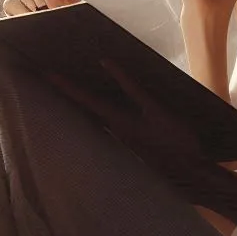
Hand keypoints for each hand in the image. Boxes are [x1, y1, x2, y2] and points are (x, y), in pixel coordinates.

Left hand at [49, 60, 214, 192]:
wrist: (188, 172)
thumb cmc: (175, 140)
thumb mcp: (155, 109)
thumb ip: (131, 87)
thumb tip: (107, 63)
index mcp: (117, 122)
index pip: (85, 100)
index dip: (67, 87)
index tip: (48, 75)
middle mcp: (112, 132)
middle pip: (83, 111)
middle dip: (68, 95)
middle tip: (52, 79)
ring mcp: (119, 141)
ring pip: (93, 119)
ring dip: (81, 104)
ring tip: (71, 89)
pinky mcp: (128, 144)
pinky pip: (106, 125)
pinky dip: (98, 113)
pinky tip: (101, 108)